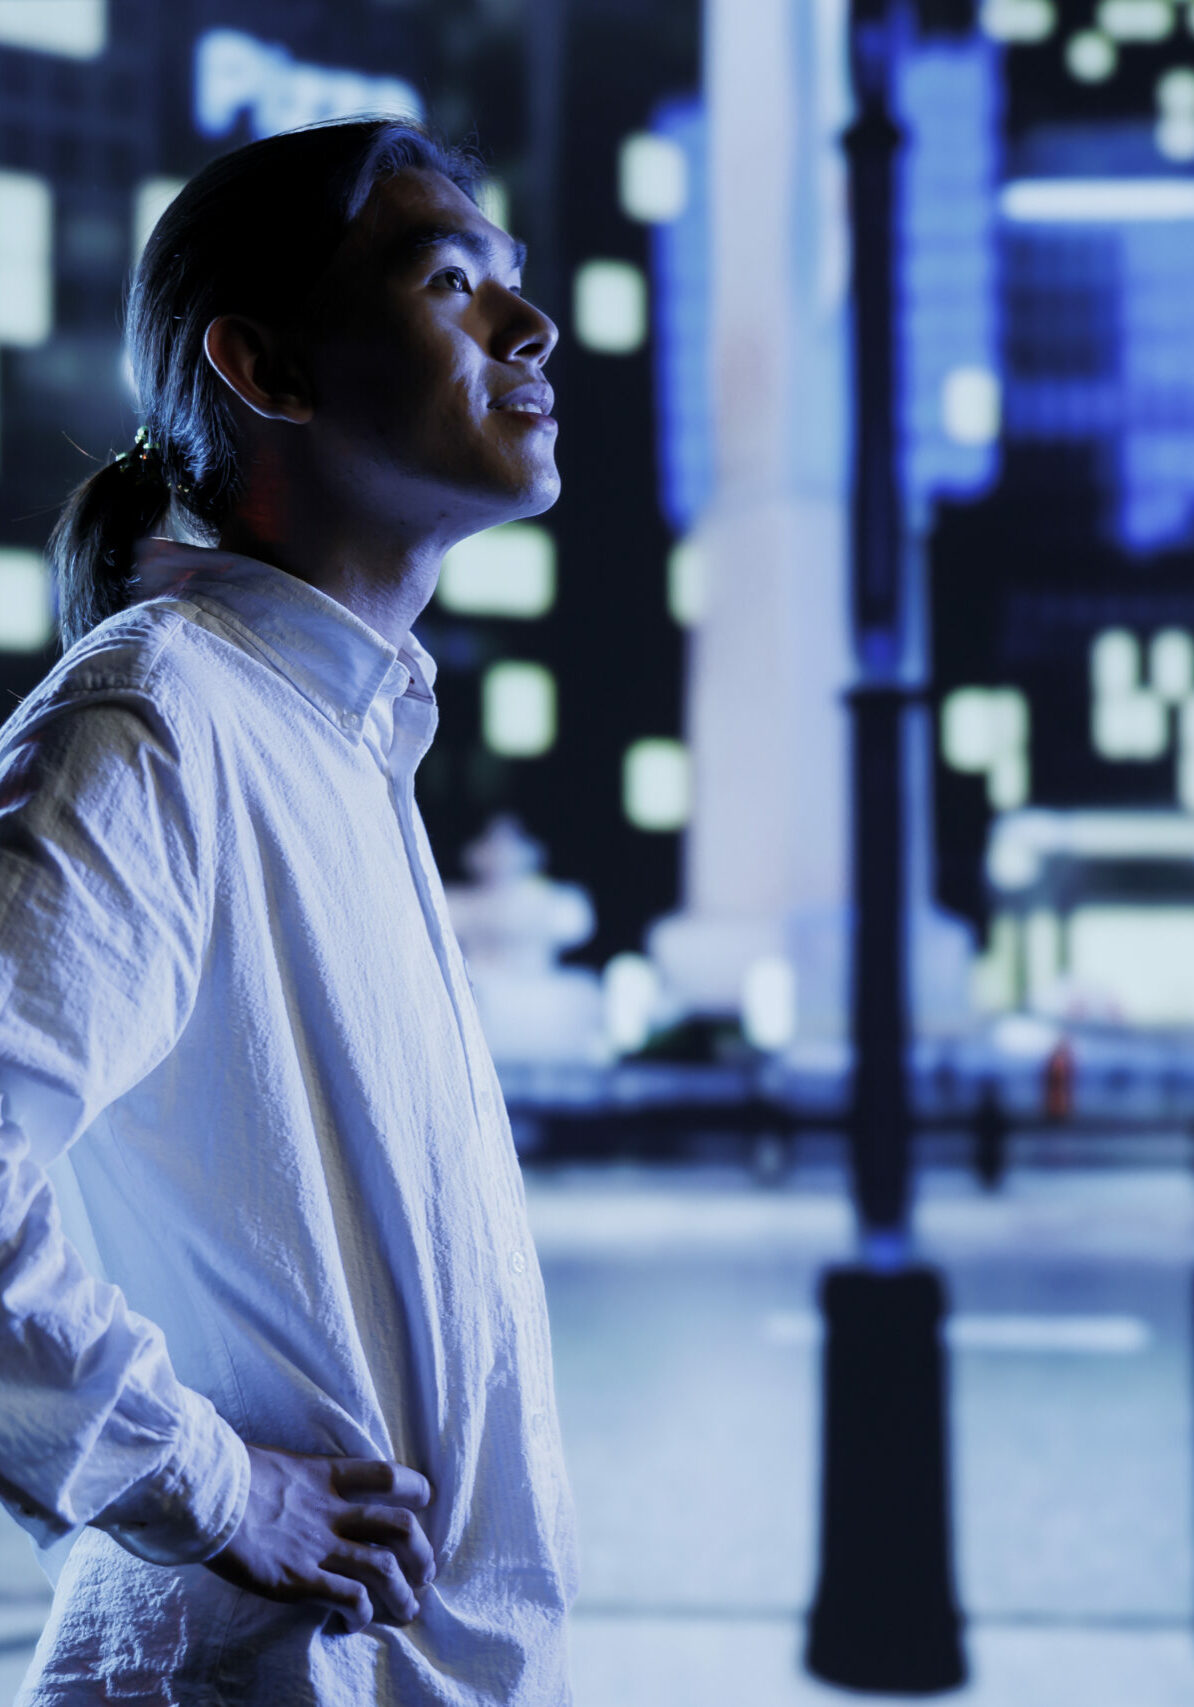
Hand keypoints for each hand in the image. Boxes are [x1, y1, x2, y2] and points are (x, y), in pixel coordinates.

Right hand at [204, 1444, 435, 1633]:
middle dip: (420, 1552)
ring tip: (408, 1611)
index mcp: (325, 1476)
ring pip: (383, 1568)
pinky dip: (361, 1614)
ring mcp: (318, 1546)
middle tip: (425, 1572)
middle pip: (399, 1525)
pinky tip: (355, 1623)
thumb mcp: (273, 1463)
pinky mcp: (299, 1580)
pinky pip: (348, 1599)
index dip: (413, 1488)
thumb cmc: (227, 1474)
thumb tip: (289, 1486)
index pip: (386, 1475)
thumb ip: (294, 1480)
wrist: (204, 1493)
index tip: (422, 1502)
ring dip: (403, 1593)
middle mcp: (331, 1511)